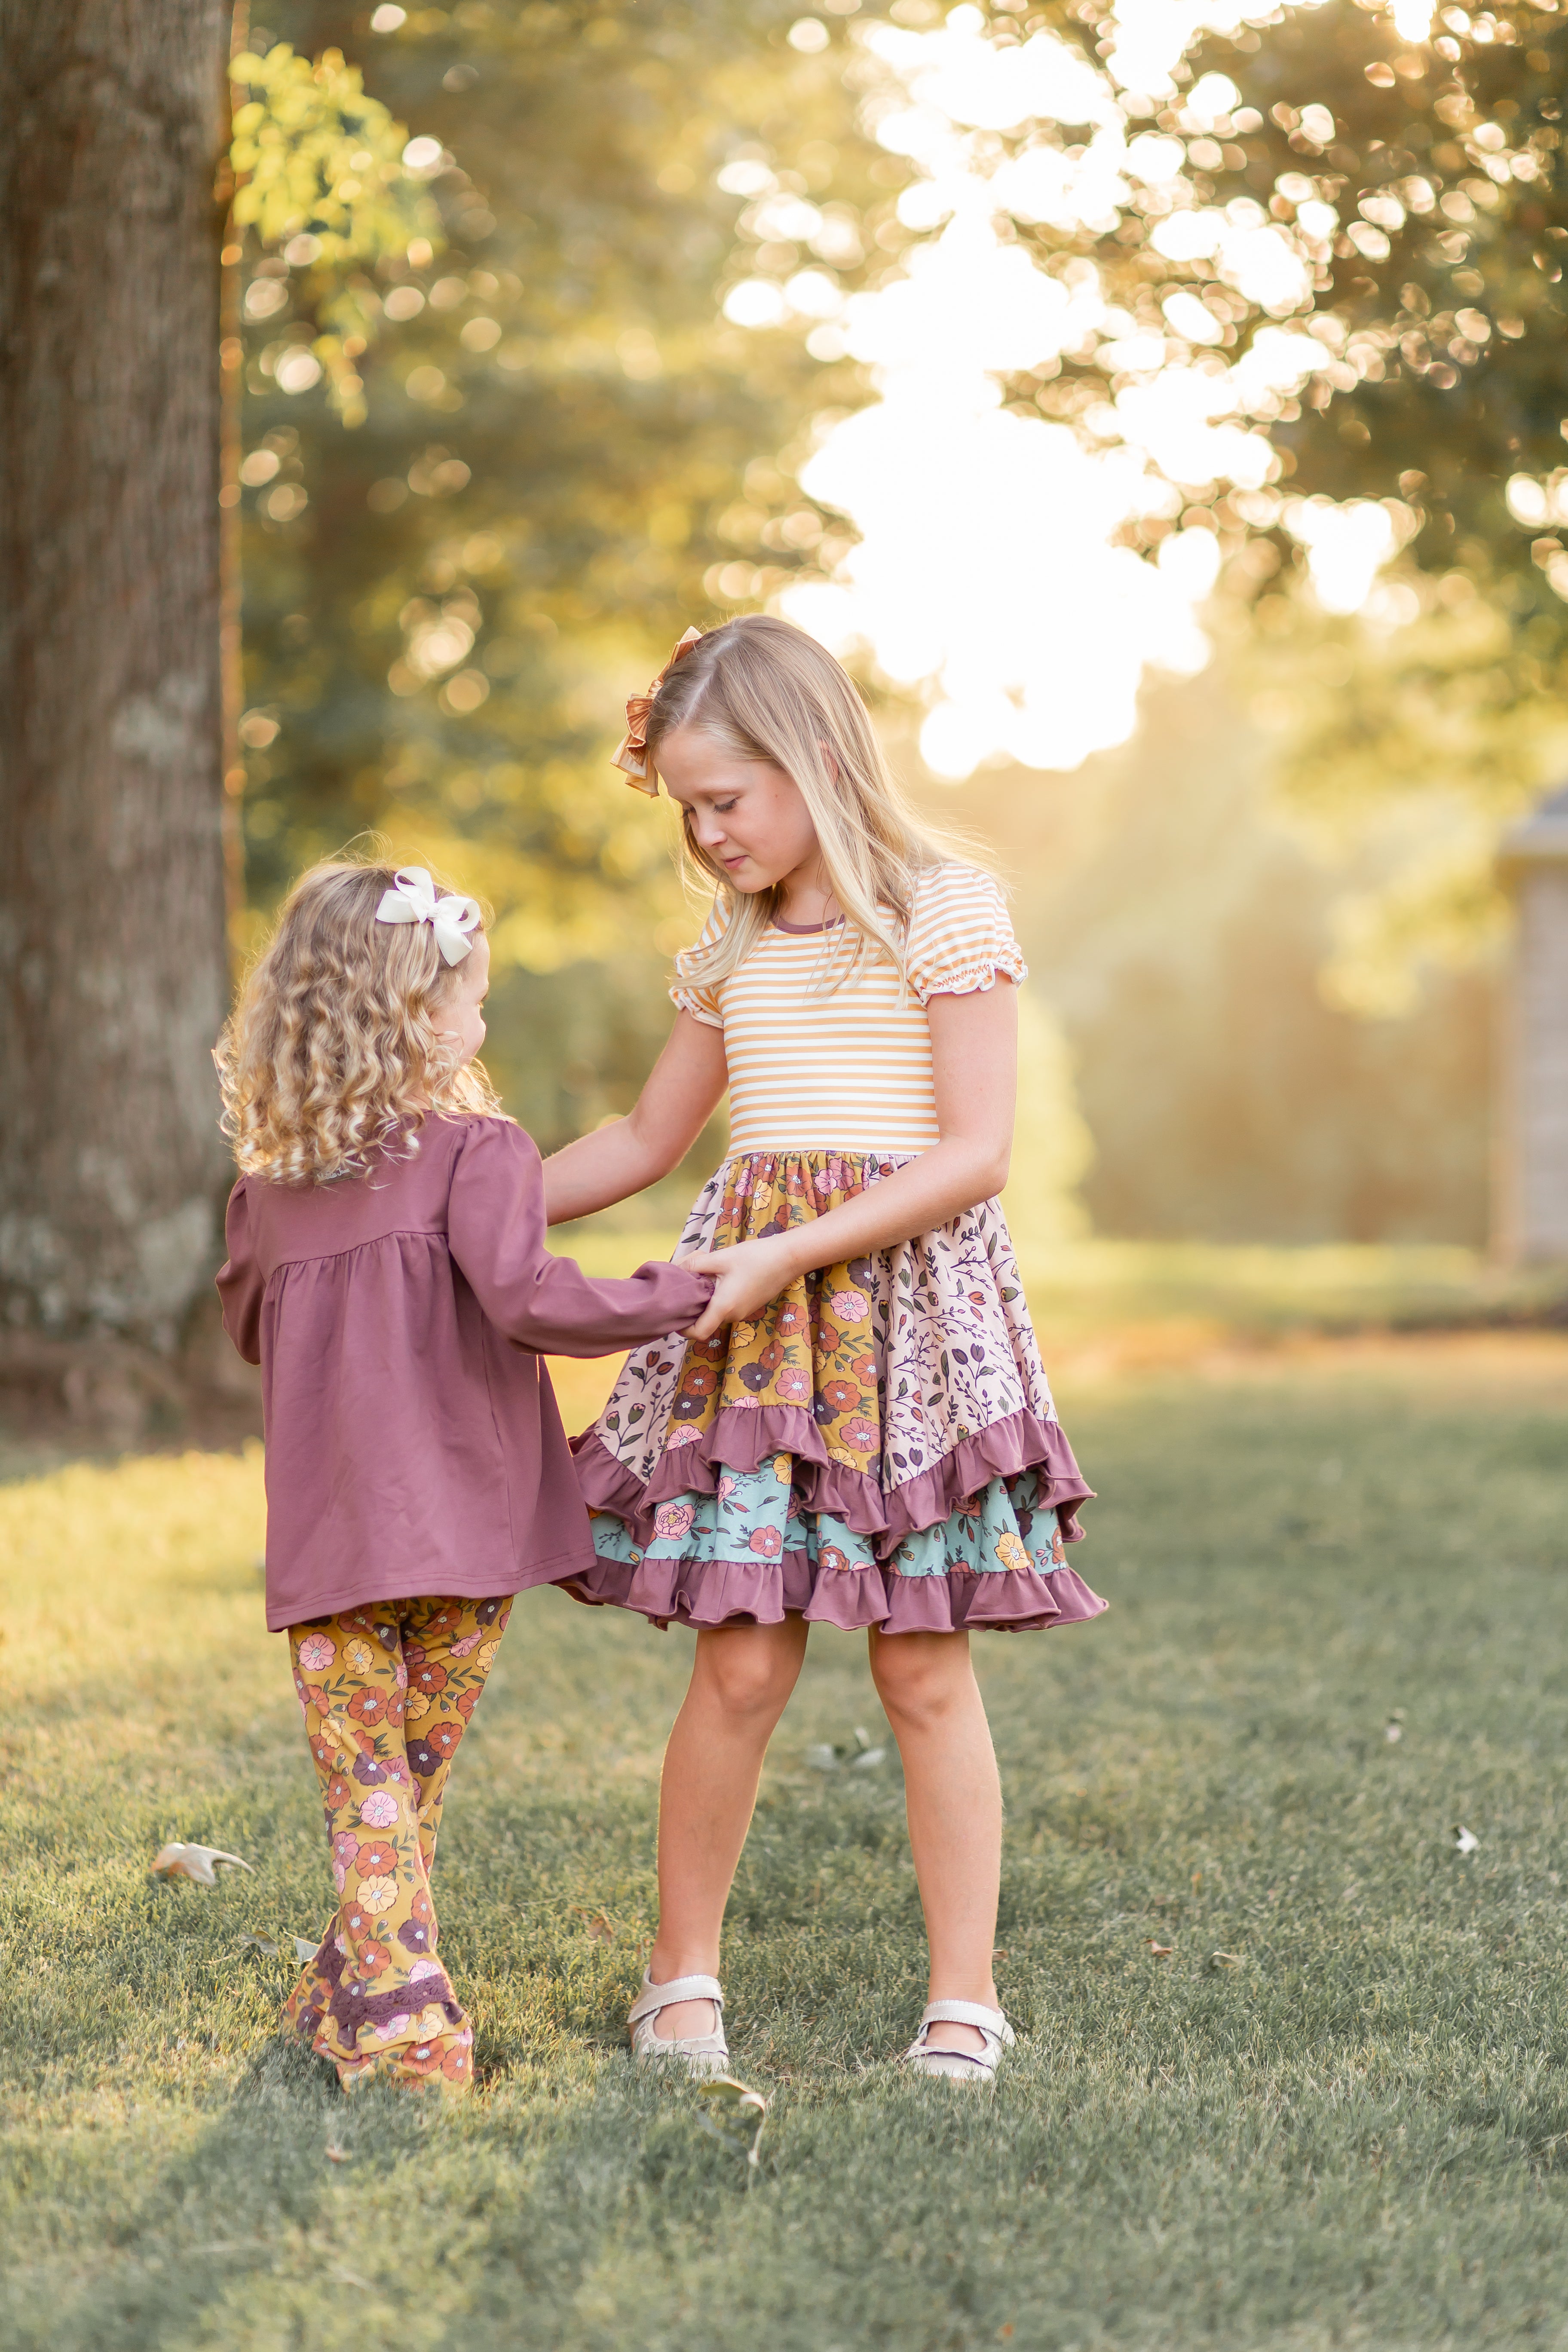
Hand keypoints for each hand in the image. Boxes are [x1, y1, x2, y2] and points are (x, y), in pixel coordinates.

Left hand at [683, 1236, 799, 1340]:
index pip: (698, 1333)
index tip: (675, 1313)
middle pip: (705, 1320)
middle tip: (688, 1281)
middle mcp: (733, 1315)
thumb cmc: (755, 1257)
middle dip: (693, 1304)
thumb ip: (695, 1265)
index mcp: (724, 1307)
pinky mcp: (749, 1305)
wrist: (788, 1257)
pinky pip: (727, 1306)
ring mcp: (743, 1312)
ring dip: (706, 1297)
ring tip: (705, 1273)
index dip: (683, 1329)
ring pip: (716, 1311)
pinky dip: (718, 1295)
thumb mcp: (720, 1257)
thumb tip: (675, 1270)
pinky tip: (720, 1275)